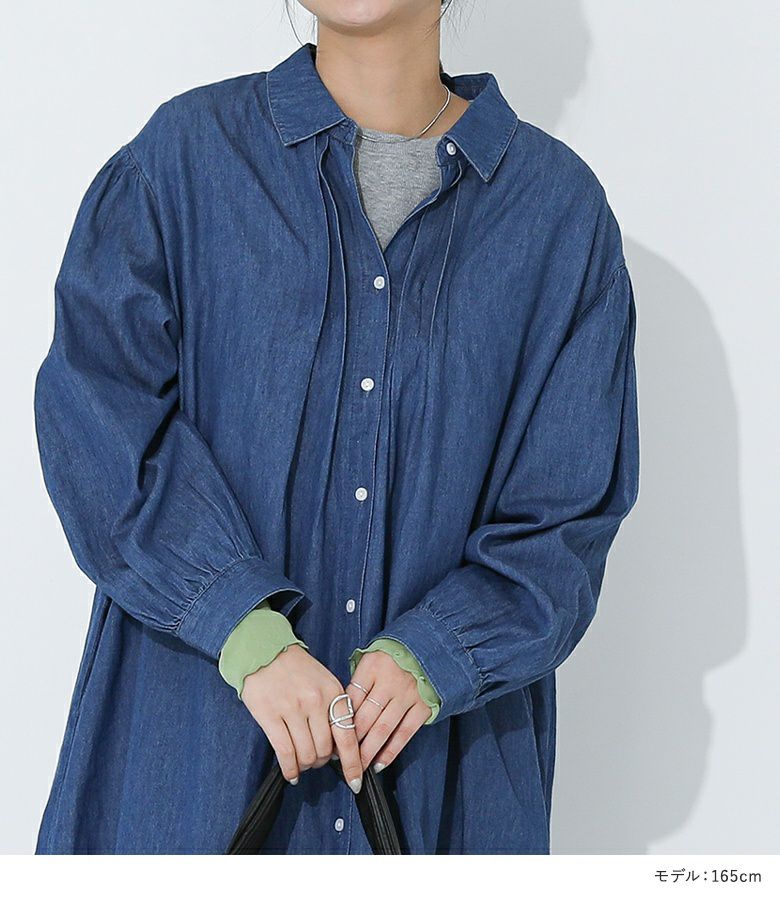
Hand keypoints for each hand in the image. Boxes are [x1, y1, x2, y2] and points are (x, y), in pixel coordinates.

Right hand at [241, 645, 363, 790]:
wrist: (265, 650)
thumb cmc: (297, 668)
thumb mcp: (325, 681)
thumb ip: (335, 709)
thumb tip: (339, 747)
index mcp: (333, 692)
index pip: (348, 736)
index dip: (353, 763)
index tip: (356, 781)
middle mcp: (315, 702)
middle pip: (325, 750)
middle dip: (322, 762)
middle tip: (317, 760)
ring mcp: (292, 709)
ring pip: (306, 754)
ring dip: (306, 765)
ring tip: (302, 763)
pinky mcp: (270, 716)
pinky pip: (285, 752)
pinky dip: (290, 769)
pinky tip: (291, 774)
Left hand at [346, 651, 429, 771]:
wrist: (425, 651)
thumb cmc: (390, 660)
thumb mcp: (370, 661)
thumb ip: (357, 685)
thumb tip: (339, 717)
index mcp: (372, 667)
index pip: (351, 699)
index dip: (339, 722)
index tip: (331, 739)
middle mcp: (389, 681)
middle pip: (365, 718)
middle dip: (350, 742)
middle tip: (340, 759)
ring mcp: (407, 695)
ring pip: (383, 729)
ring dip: (368, 752)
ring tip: (357, 766)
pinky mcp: (422, 707)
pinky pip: (404, 734)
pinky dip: (390, 752)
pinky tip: (379, 764)